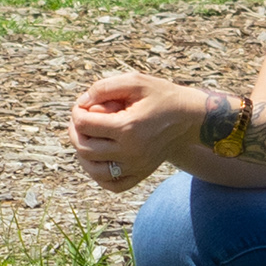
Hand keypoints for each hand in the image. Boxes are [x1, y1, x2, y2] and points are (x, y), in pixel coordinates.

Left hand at [66, 70, 210, 189]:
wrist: (189, 117)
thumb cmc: (161, 95)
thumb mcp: (135, 81)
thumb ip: (104, 87)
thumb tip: (81, 103)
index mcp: (128, 127)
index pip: (85, 124)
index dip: (77, 112)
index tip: (82, 106)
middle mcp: (132, 151)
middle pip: (84, 148)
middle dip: (75, 132)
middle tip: (80, 121)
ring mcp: (137, 166)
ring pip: (94, 170)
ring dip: (82, 155)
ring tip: (85, 140)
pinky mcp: (142, 174)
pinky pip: (112, 185)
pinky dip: (99, 175)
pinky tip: (98, 159)